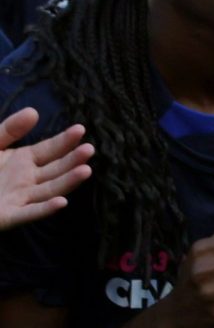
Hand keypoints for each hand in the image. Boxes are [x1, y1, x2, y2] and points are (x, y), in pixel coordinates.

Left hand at [0, 108, 93, 230]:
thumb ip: (9, 129)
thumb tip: (34, 111)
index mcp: (25, 160)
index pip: (51, 149)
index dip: (65, 140)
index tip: (80, 129)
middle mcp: (28, 179)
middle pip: (56, 169)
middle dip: (73, 160)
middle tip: (89, 149)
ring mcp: (21, 198)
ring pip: (50, 190)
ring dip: (68, 182)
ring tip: (86, 171)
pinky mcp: (9, 215)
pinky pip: (30, 213)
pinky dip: (46, 209)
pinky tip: (62, 203)